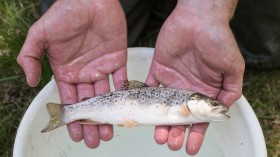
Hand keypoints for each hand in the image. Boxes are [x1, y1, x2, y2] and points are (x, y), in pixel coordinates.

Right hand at [17, 0, 126, 147]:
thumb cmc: (64, 14)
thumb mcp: (40, 35)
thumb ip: (30, 57)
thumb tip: (29, 83)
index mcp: (66, 71)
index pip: (70, 101)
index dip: (73, 119)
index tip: (76, 135)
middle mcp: (84, 73)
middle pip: (89, 104)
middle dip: (92, 123)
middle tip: (96, 141)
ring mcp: (101, 67)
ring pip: (106, 97)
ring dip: (108, 115)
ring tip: (110, 133)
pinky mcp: (118, 59)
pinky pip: (122, 80)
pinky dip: (123, 95)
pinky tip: (124, 109)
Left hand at [146, 0, 243, 154]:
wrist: (198, 18)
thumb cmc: (218, 40)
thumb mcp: (232, 67)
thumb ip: (230, 90)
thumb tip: (223, 111)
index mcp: (204, 91)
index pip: (199, 118)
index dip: (196, 134)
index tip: (190, 148)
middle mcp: (187, 89)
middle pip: (179, 116)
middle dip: (175, 132)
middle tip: (171, 143)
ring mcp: (172, 81)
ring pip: (163, 107)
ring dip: (160, 122)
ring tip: (158, 135)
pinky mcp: (158, 70)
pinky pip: (149, 87)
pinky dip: (143, 100)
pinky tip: (142, 112)